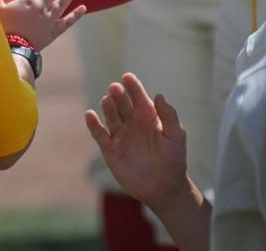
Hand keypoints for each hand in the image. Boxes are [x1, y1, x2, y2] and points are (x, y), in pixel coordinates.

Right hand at [84, 73, 189, 209]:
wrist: (164, 188)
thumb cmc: (173, 160)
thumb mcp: (176, 137)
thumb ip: (169, 116)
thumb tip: (159, 95)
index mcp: (148, 116)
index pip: (138, 97)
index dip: (133, 87)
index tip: (127, 77)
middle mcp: (132, 123)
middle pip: (122, 104)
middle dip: (118, 95)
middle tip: (116, 88)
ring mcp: (120, 135)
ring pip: (111, 117)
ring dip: (108, 108)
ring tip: (107, 100)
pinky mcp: (110, 149)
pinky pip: (100, 135)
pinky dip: (93, 125)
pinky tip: (89, 115)